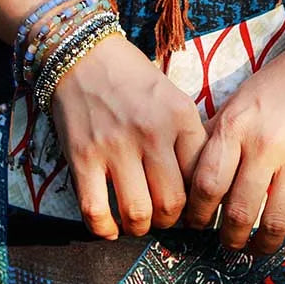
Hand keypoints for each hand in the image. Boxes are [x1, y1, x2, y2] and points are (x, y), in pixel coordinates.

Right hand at [50, 33, 206, 238]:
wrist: (82, 54)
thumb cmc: (132, 78)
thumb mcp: (173, 97)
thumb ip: (187, 136)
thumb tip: (200, 184)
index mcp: (180, 117)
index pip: (202, 176)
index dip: (200, 200)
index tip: (193, 205)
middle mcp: (151, 133)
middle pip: (172, 204)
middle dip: (171, 221)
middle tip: (165, 217)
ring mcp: (115, 147)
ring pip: (137, 214)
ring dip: (140, 228)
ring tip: (140, 221)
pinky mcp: (82, 157)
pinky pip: (95, 211)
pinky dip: (104, 230)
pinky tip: (109, 227)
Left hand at [182, 38, 284, 256]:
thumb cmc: (279, 83)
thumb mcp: (237, 101)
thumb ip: (214, 135)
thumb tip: (186, 173)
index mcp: (237, 126)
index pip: (206, 184)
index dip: (197, 213)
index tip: (197, 223)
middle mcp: (266, 145)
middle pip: (238, 212)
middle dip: (227, 237)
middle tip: (227, 241)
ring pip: (275, 223)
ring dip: (261, 246)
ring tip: (255, 248)